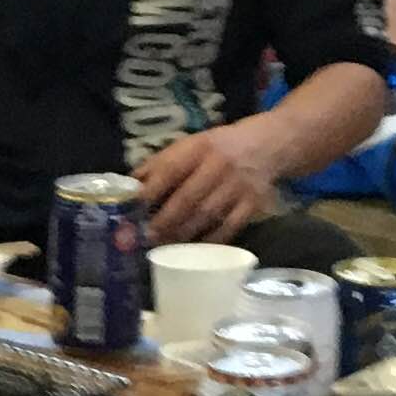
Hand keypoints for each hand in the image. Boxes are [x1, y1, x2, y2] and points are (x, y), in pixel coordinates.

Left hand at [136, 121, 291, 244]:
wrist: (267, 146)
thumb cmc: (217, 148)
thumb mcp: (189, 145)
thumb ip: (159, 163)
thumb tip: (129, 184)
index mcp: (199, 148)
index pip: (170, 170)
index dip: (151, 191)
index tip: (133, 209)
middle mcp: (219, 165)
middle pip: (188, 198)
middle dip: (165, 220)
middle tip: (147, 237)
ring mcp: (238, 186)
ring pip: (207, 215)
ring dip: (183, 233)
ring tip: (164, 246)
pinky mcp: (252, 204)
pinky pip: (229, 228)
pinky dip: (210, 240)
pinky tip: (194, 249)